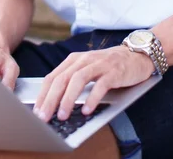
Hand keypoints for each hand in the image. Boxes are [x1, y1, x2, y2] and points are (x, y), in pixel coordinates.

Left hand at [33, 45, 153, 121]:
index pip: (52, 77)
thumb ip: (72, 81)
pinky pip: (100, 85)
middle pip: (62, 79)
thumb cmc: (108, 66)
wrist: (136, 55)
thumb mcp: (86, 70)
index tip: (36, 111)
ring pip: (77, 80)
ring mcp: (98, 65)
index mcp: (73, 60)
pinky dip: (92, 98)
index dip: (43, 94)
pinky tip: (87, 110)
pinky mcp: (113, 72)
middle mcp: (83, 60)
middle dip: (50, 99)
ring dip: (68, 99)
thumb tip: (55, 103)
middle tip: (43, 117)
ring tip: (62, 115)